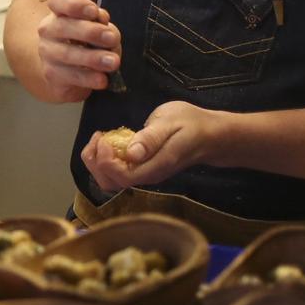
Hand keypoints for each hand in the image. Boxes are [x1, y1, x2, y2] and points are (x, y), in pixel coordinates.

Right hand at [35, 0, 121, 101]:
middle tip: (111, 38)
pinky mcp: (52, 75)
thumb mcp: (98, 27)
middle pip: (63, 26)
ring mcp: (47, 54)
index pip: (58, 1)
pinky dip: (89, 78)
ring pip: (67, 54)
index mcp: (59, 12)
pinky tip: (102, 79)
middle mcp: (48, 30)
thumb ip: (101, 23)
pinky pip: (70, 76)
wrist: (66, 70)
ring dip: (92, 58)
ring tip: (113, 62)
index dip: (75, 4)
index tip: (93, 11)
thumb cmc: (86, 42)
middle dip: (90, 32)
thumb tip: (103, 23)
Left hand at [81, 101, 226, 191]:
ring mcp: (144, 175)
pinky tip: (109, 141)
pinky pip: (116, 172)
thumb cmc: (190, 123)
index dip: (105, 160)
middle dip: (95, 162)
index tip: (104, 137)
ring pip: (110, 180)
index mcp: (155, 167)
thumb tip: (131, 153)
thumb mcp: (170, 121)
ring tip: (101, 138)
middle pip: (110, 183)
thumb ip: (151, 138)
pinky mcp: (141, 170)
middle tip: (99, 136)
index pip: (121, 177)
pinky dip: (105, 159)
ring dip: (97, 161)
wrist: (209, 135)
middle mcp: (147, 176)